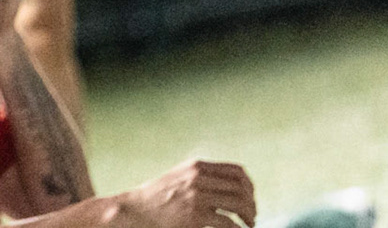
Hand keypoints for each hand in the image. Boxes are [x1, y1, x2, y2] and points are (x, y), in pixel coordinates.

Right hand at [115, 159, 255, 227]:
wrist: (136, 210)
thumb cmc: (158, 198)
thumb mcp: (179, 178)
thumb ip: (201, 177)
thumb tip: (230, 186)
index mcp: (196, 167)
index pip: (237, 171)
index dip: (250, 186)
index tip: (250, 199)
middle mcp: (198, 178)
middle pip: (241, 188)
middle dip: (251, 204)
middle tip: (251, 217)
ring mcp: (197, 196)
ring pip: (239, 204)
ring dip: (249, 217)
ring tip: (248, 225)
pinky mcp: (196, 216)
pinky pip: (228, 223)